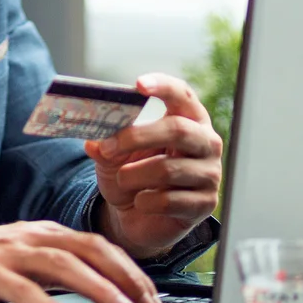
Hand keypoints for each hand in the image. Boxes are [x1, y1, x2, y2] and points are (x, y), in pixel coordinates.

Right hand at [0, 220, 164, 302]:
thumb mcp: (26, 260)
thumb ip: (58, 268)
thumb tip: (102, 285)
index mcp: (45, 233)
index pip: (97, 245)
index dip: (128, 269)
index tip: (151, 296)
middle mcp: (32, 237)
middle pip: (88, 248)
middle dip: (124, 275)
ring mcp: (10, 252)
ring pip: (62, 263)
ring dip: (97, 287)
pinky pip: (23, 290)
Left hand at [84, 73, 222, 259]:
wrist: (140, 217)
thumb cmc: (133, 174)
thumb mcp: (114, 156)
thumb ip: (105, 146)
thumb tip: (93, 144)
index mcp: (188, 118)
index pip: (182, 94)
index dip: (163, 86)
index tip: (139, 84)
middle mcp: (206, 142)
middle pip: (177, 129)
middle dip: (138, 137)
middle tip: (108, 148)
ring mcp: (210, 173)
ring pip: (168, 169)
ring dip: (134, 175)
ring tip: (122, 179)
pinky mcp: (206, 204)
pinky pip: (170, 200)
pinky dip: (145, 201)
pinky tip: (140, 201)